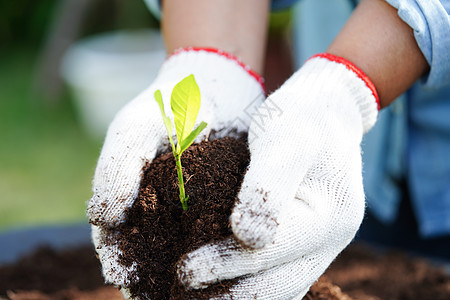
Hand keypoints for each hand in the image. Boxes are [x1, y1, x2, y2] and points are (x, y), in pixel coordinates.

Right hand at [87, 48, 264, 286]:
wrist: (215, 86)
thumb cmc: (167, 105)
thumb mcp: (134, 130)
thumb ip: (116, 169)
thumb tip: (102, 219)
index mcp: (128, 196)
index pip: (115, 239)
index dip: (118, 260)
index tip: (124, 280)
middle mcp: (158, 208)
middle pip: (149, 253)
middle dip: (152, 278)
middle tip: (161, 299)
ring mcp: (191, 209)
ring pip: (183, 251)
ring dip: (186, 274)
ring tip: (195, 294)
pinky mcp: (222, 204)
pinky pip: (216, 236)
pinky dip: (217, 254)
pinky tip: (226, 268)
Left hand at [177, 54, 378, 298]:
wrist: (326, 113)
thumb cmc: (301, 118)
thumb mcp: (284, 140)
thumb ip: (267, 187)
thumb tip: (247, 238)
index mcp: (328, 218)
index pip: (270, 252)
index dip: (225, 265)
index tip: (185, 271)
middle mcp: (328, 241)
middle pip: (277, 285)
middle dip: (230, 297)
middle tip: (183, 295)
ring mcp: (319, 245)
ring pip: (279, 289)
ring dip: (240, 298)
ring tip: (196, 297)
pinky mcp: (305, 242)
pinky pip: (278, 275)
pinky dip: (249, 285)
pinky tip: (221, 285)